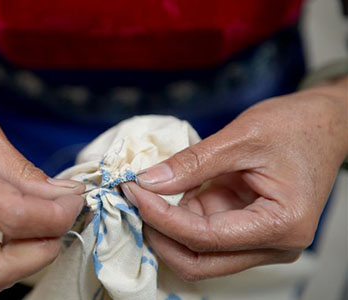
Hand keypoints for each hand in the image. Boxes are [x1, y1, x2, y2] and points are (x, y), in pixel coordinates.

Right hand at [0, 83, 84, 294]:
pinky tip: (14, 229)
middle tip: (59, 222)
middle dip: (42, 252)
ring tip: (40, 225)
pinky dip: (6, 257)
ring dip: (26, 259)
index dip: (55, 216)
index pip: (12, 215)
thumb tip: (62, 196)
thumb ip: (22, 170)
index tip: (74, 201)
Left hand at [123, 80, 347, 280]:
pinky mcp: (245, 228)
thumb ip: (193, 164)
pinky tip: (164, 193)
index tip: (134, 191)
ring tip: (143, 193)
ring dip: (166, 227)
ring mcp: (258, 240)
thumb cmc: (296, 127)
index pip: (206, 238)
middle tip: (133, 199)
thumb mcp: (242, 137)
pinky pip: (203, 233)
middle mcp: (273, 245)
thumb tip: (149, 182)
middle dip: (160, 234)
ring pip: (198, 252)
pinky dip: (178, 217)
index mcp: (281, 225)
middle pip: (200, 260)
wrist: (323, 123)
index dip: (162, 218)